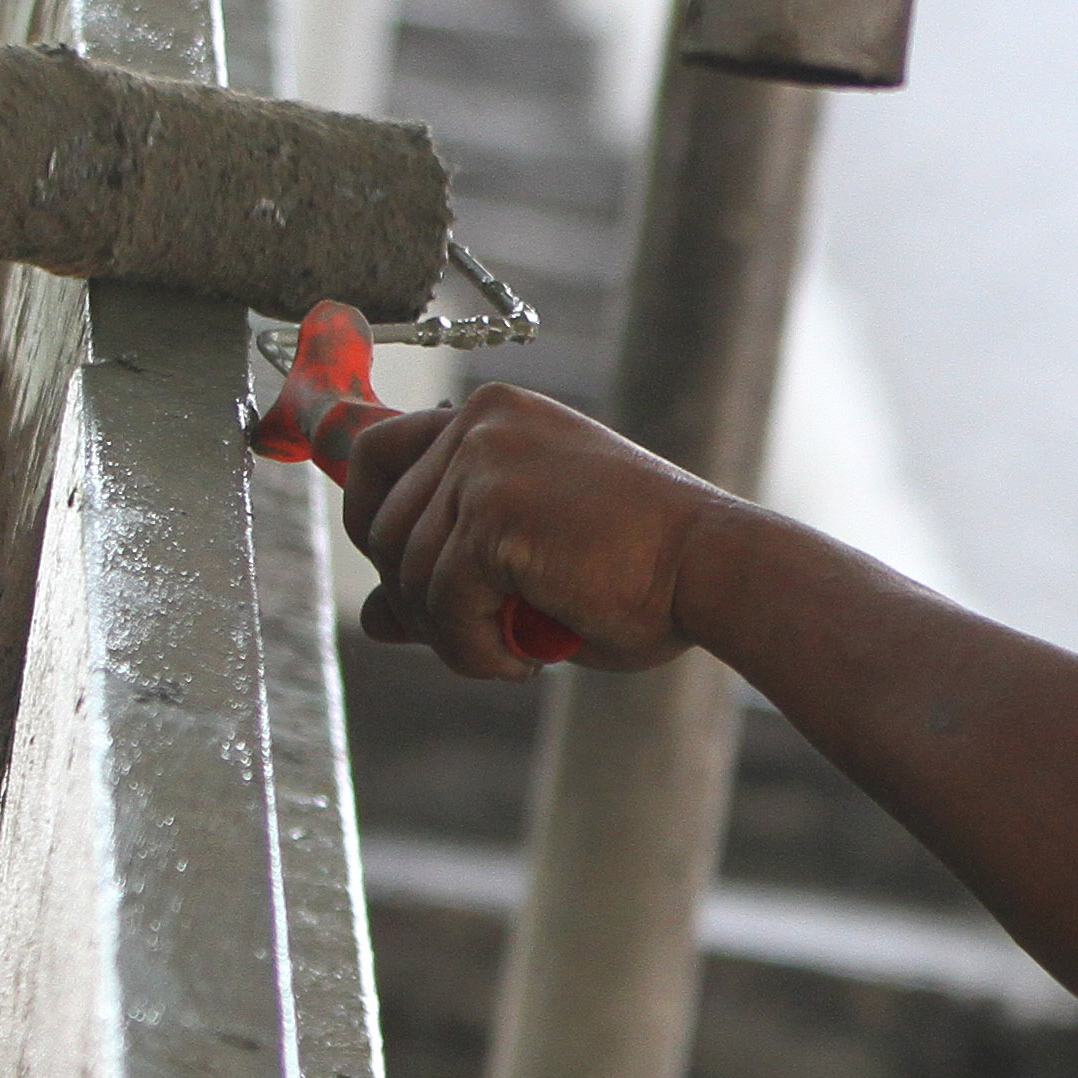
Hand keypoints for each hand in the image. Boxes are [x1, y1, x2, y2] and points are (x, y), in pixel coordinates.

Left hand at [337, 384, 740, 679]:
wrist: (715, 570)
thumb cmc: (645, 571)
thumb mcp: (529, 569)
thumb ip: (448, 579)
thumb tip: (374, 619)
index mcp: (496, 416)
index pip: (377, 449)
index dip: (362, 507)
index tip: (381, 562)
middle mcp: (481, 424)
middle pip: (377, 521)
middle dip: (410, 595)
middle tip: (473, 636)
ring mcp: (484, 464)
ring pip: (405, 572)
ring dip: (449, 635)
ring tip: (512, 653)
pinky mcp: (493, 515)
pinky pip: (440, 603)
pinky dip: (473, 650)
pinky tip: (523, 660)